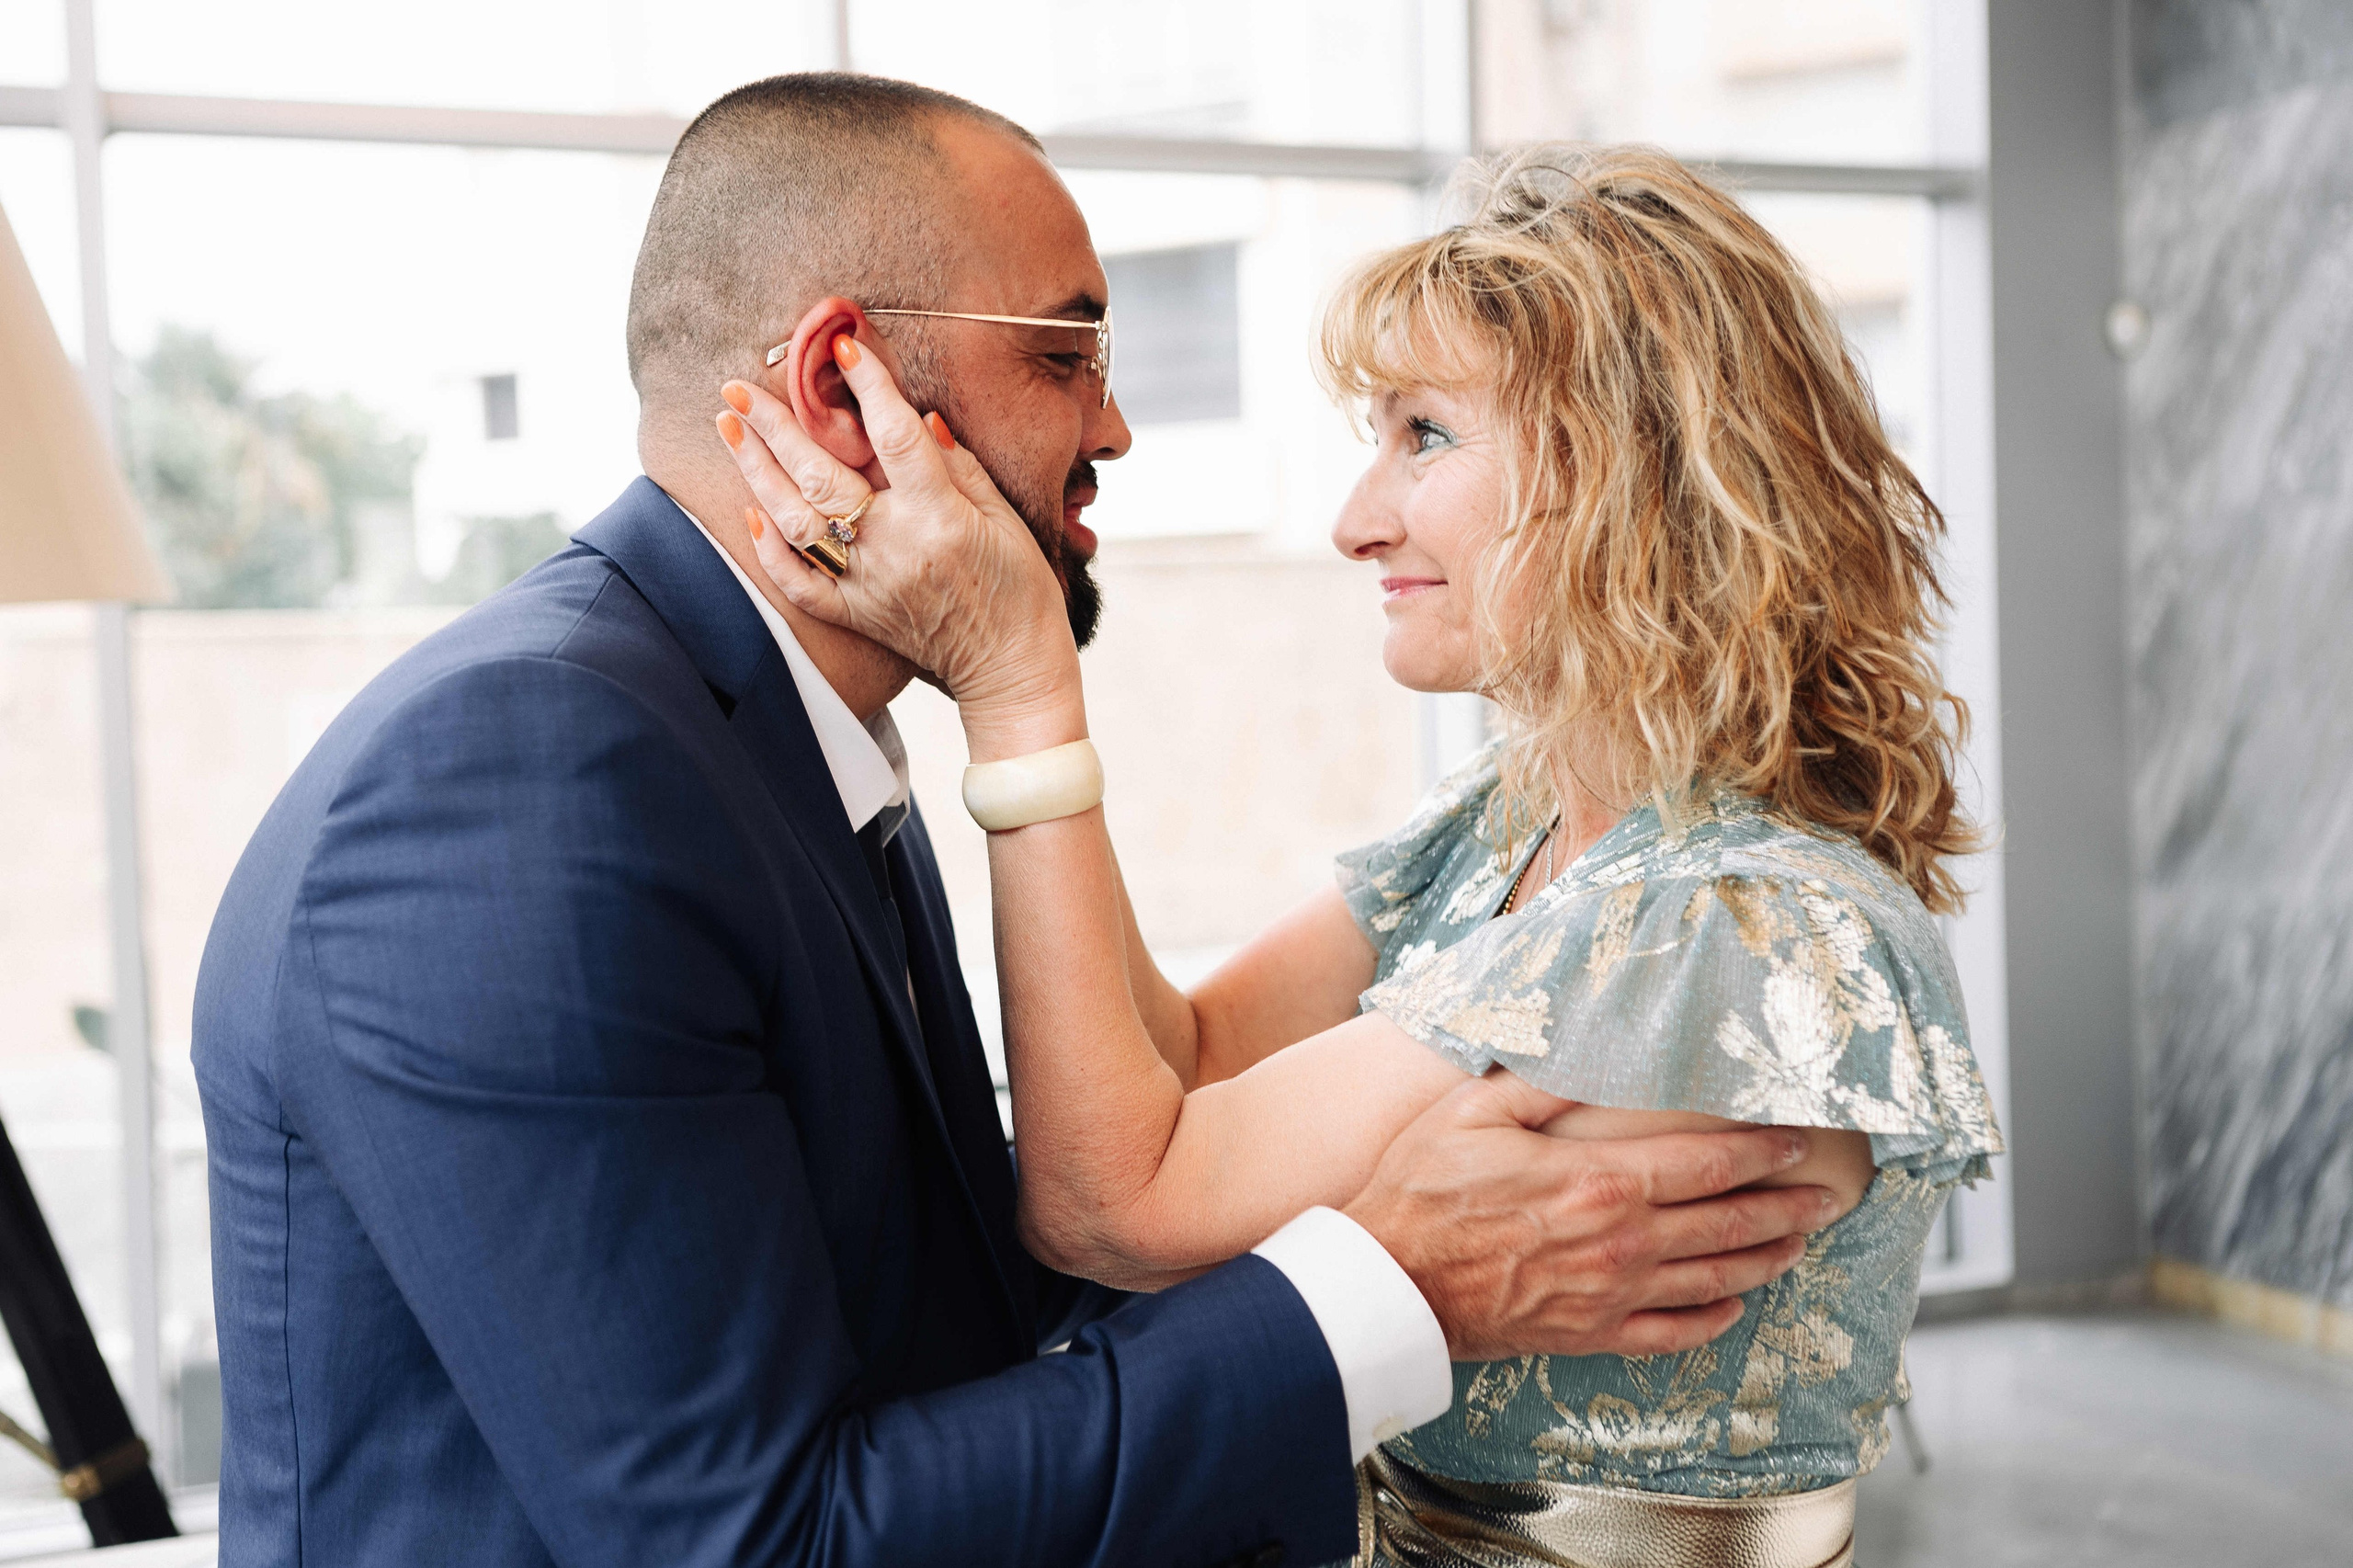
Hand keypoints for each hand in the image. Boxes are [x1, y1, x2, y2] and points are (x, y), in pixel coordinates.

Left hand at [718, 340, 1080, 751]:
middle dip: (776, 426)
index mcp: (939, 518)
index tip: (842, 347)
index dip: (868, 387)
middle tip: (737, 388)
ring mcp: (867, 585)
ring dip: (757, 473)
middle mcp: (893, 549)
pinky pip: (799, 584)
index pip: (894, 438)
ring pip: (796, 523)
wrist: (1011, 669)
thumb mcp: (1006, 519)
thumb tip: (919, 417)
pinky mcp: (855, 616)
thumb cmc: (1021, 591)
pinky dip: (771, 549)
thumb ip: (961, 465)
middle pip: (822, 477)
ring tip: (729, 430)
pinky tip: (751, 511)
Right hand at [1343, 1072, 1832, 1359]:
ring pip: (1715, 1279)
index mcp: (1602, 1179)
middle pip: (1729, 1221)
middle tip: (1827, 1195)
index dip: (1760, 1150)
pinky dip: (1713, 1320)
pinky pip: (1673, 1334)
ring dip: (1766, 1258)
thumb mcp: (1476, 1111)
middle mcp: (1623, 1241)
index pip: (1707, 1162)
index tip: (1794, 1138)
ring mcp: (1612, 1294)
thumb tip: (1594, 1048)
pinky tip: (1732, 1308)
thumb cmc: (1422, 1192)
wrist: (1390, 1284)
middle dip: (1787, 1204)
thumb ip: (1543, 1080)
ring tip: (1799, 1242)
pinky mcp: (1592, 1334)